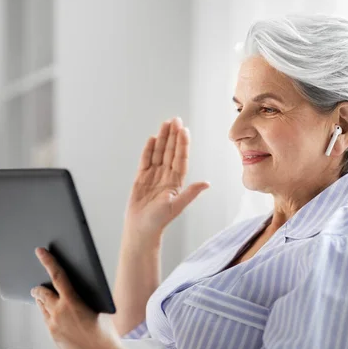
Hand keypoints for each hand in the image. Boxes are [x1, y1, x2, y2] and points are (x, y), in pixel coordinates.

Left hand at [31, 248, 137, 348]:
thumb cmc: (106, 333)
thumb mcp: (98, 308)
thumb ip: (82, 297)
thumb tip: (74, 289)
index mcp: (72, 302)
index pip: (57, 275)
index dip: (48, 261)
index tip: (40, 251)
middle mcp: (58, 313)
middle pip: (41, 292)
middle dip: (39, 286)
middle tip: (38, 283)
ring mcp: (53, 326)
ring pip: (41, 307)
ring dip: (42, 300)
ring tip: (44, 296)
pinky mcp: (53, 336)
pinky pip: (46, 320)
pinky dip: (48, 313)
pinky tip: (54, 313)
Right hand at [125, 117, 209, 241]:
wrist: (141, 229)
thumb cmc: (159, 221)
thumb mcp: (177, 206)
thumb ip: (190, 193)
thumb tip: (206, 183)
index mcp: (176, 181)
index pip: (180, 158)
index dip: (182, 144)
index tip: (184, 130)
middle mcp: (166, 176)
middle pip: (170, 151)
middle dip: (173, 135)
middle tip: (175, 119)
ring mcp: (154, 176)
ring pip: (159, 153)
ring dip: (162, 139)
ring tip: (165, 124)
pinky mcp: (142, 178)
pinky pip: (146, 160)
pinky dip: (148, 149)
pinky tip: (152, 139)